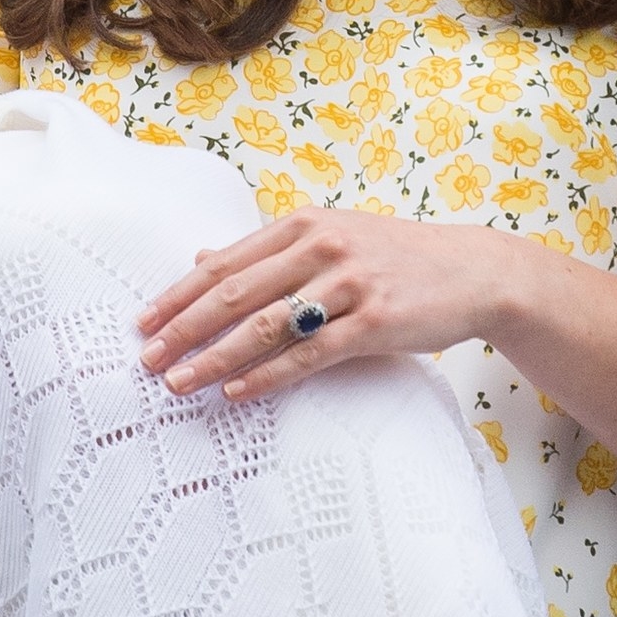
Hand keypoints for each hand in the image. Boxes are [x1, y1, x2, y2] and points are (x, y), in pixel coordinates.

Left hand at [136, 207, 534, 401]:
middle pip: (235, 294)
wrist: (473, 271)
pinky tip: (236, 393)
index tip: (144, 324)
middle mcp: (322, 247)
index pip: (225, 264)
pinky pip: (309, 355)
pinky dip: (267, 375)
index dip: (179, 296)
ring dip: (215, 358)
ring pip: (266, 326)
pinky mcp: (375, 322)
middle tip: (148, 360)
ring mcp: (350, 284)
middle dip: (184, 330)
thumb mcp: (330, 236)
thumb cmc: (395, 257)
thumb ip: (268, 250)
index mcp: (304, 224)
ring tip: (180, 383)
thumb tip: (200, 259)